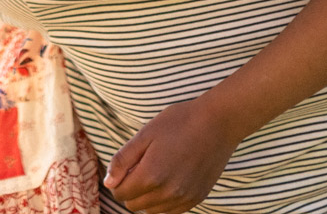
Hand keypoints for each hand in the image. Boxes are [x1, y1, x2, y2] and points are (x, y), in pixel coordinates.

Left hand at [103, 97, 237, 212]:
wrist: (218, 123)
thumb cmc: (179, 123)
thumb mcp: (145, 134)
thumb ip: (122, 159)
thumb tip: (108, 182)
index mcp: (151, 176)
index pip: (120, 194)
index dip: (118, 180)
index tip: (126, 166)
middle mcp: (167, 193)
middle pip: (134, 205)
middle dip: (131, 188)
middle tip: (140, 166)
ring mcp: (184, 198)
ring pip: (152, 210)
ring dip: (147, 196)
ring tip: (156, 170)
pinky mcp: (197, 198)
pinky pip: (171, 210)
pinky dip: (164, 199)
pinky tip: (170, 178)